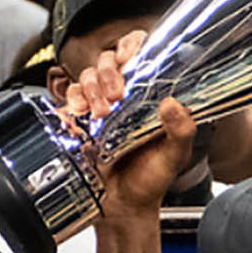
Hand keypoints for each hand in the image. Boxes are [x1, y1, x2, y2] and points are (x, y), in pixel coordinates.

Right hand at [65, 31, 194, 215]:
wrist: (123, 206)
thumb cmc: (151, 180)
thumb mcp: (175, 156)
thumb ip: (181, 131)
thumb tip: (172, 103)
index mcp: (151, 98)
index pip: (142, 56)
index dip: (133, 46)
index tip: (129, 56)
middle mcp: (126, 97)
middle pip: (109, 60)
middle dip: (109, 71)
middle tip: (117, 94)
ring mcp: (102, 106)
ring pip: (87, 75)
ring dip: (91, 87)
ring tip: (102, 113)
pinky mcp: (82, 119)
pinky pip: (70, 96)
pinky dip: (72, 99)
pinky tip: (81, 113)